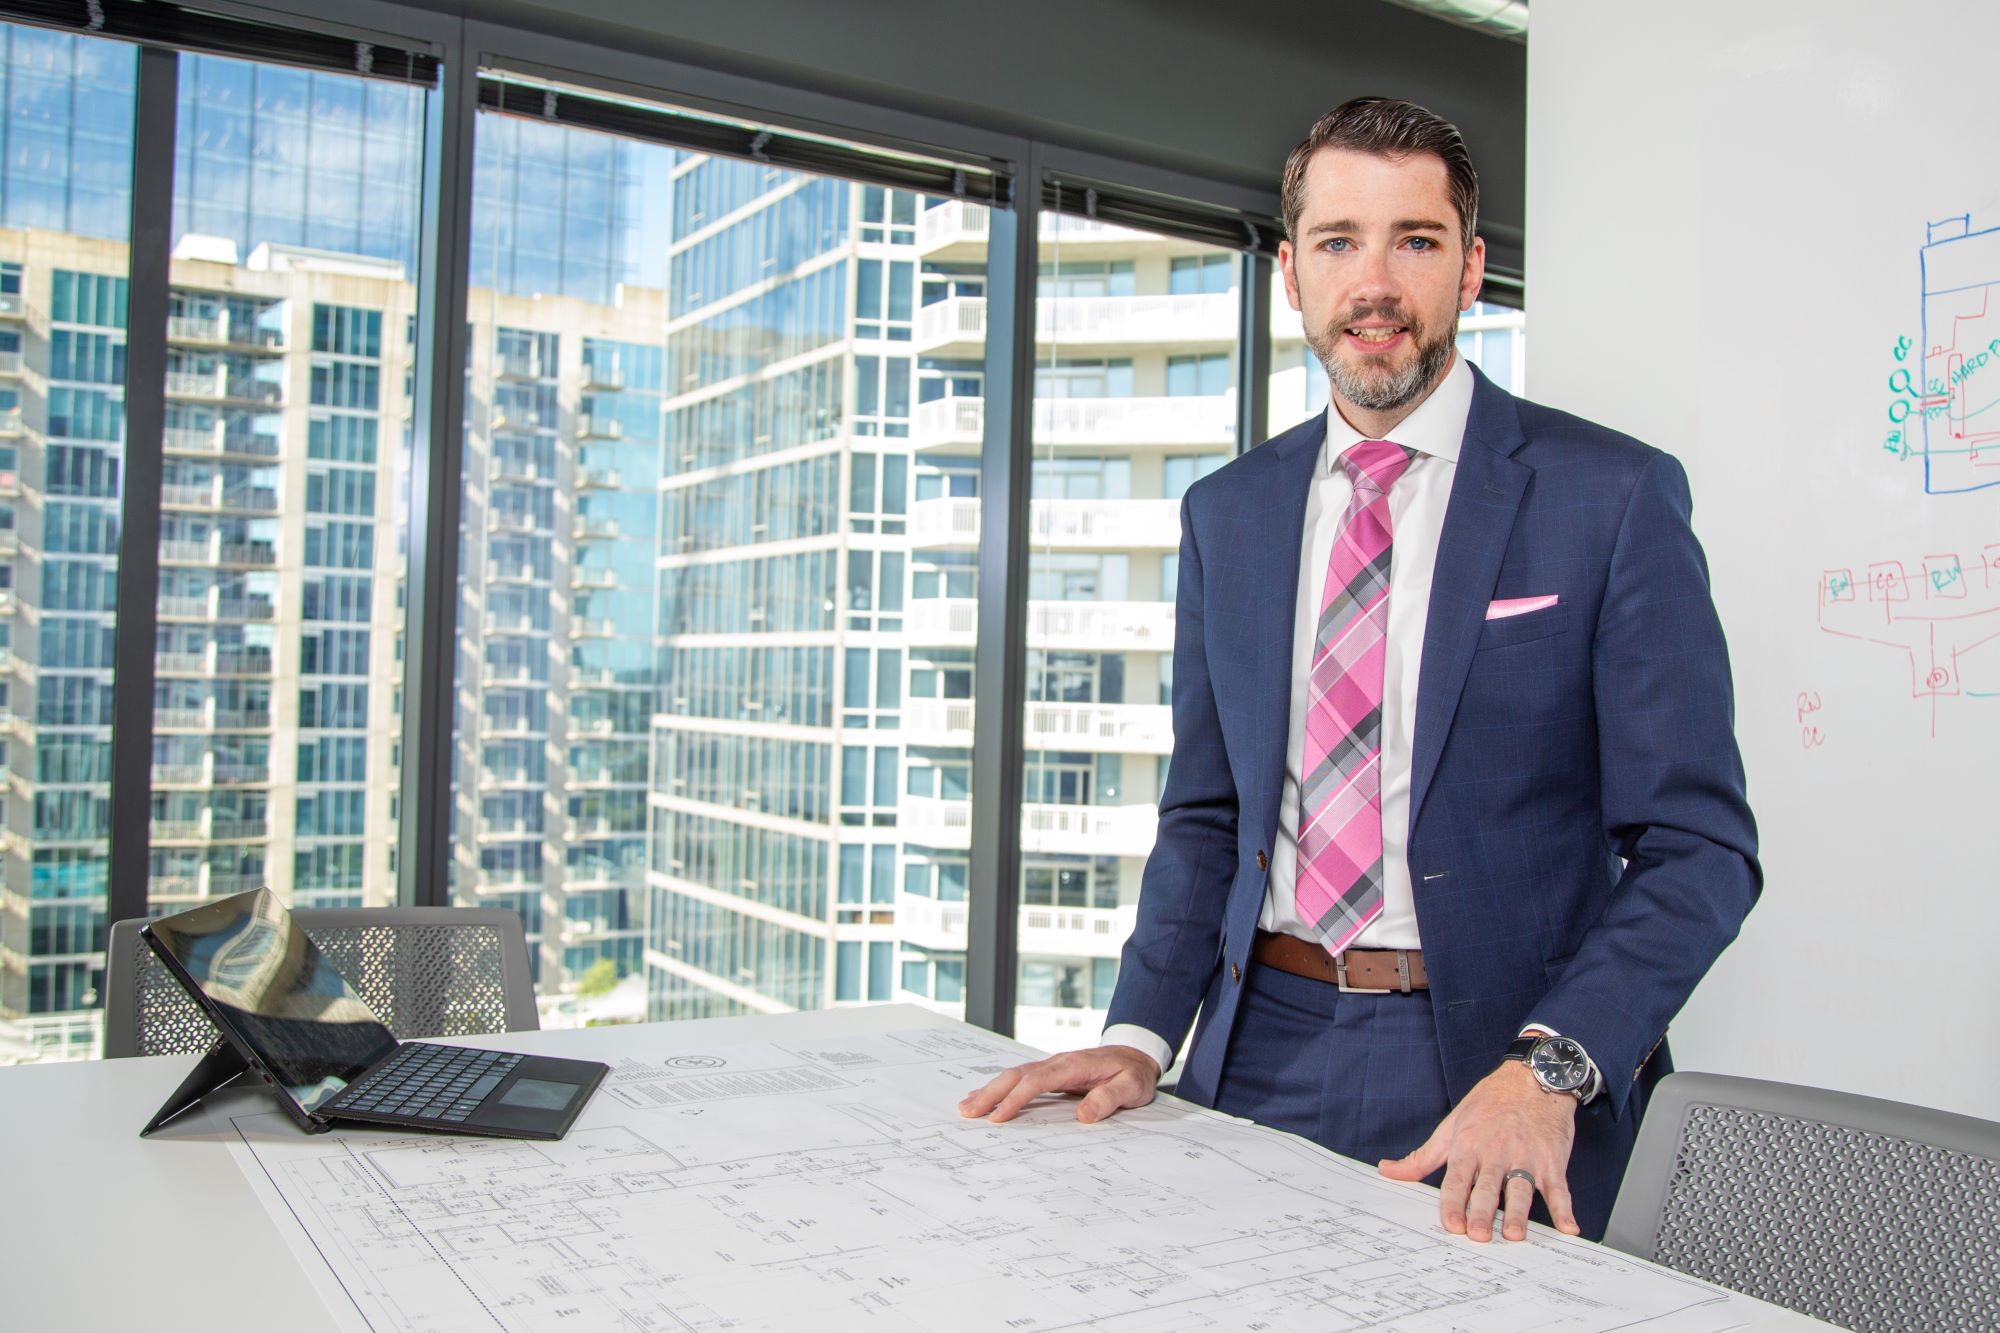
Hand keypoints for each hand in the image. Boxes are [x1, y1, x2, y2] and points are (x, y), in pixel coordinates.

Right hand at [959, 1045, 1160, 1124]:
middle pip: (1017, 1075)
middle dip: (991, 1093)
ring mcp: (1052, 1065)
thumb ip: (1110, 1099)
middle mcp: (1058, 1062)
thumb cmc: (1133, 1073)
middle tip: (968, 1112)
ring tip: (966, 1106)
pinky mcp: (1051, 1072)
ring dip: (990, 1090)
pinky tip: (986, 1097)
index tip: (999, 1117)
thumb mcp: (1131, 1087)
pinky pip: (1020, 1079)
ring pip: (1014, 1075)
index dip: (1016, 1098)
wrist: (1137, 1054)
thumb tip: (1084, 1115)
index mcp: (1074, 1066)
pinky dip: (1000, 1088)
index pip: (1037, 1081)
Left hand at [1378, 1061, 1579, 1240]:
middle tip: (1479, 1236)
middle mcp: (1496, 1153)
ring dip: (1519, 1213)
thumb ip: (1422, 1157)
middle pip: (1488, 1188)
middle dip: (1483, 1212)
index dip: (1453, 1203)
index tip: (1451, 1225)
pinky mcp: (1552, 1161)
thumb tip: (1387, 1171)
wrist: (1531, 1079)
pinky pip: (1559, 1189)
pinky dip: (1565, 1209)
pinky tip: (1569, 1229)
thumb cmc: (1489, 1104)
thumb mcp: (1451, 1126)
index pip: (1458, 1179)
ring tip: (1516, 1234)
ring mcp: (1526, 1158)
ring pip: (1521, 1189)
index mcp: (1469, 1147)